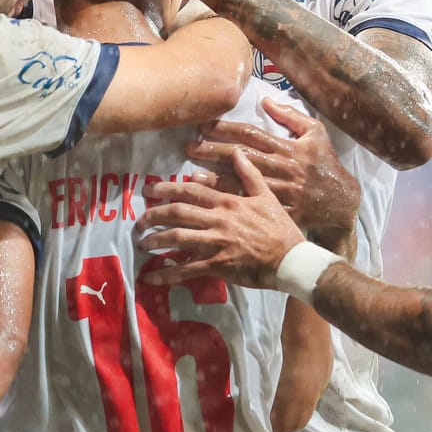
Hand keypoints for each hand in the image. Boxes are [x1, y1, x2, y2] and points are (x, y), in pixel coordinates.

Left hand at [139, 149, 305, 286]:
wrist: (291, 259)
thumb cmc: (281, 229)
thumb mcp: (268, 196)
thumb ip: (250, 174)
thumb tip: (238, 153)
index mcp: (228, 202)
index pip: (192, 191)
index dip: (168, 189)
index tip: (151, 189)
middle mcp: (218, 219)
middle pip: (178, 213)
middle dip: (155, 215)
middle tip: (140, 219)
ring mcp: (216, 243)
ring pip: (178, 238)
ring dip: (156, 240)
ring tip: (142, 243)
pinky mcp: (217, 265)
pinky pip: (187, 269)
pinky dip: (167, 274)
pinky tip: (151, 278)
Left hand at [189, 100, 360, 243]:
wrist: (342, 201)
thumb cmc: (327, 163)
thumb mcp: (316, 132)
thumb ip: (291, 116)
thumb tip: (266, 102)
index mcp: (287, 148)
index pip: (250, 135)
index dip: (225, 129)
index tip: (203, 125)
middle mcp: (280, 169)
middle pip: (239, 158)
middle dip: (212, 151)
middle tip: (188, 147)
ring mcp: (278, 191)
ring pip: (241, 184)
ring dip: (214, 180)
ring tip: (190, 178)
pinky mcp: (278, 211)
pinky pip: (249, 208)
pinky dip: (229, 206)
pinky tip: (211, 206)